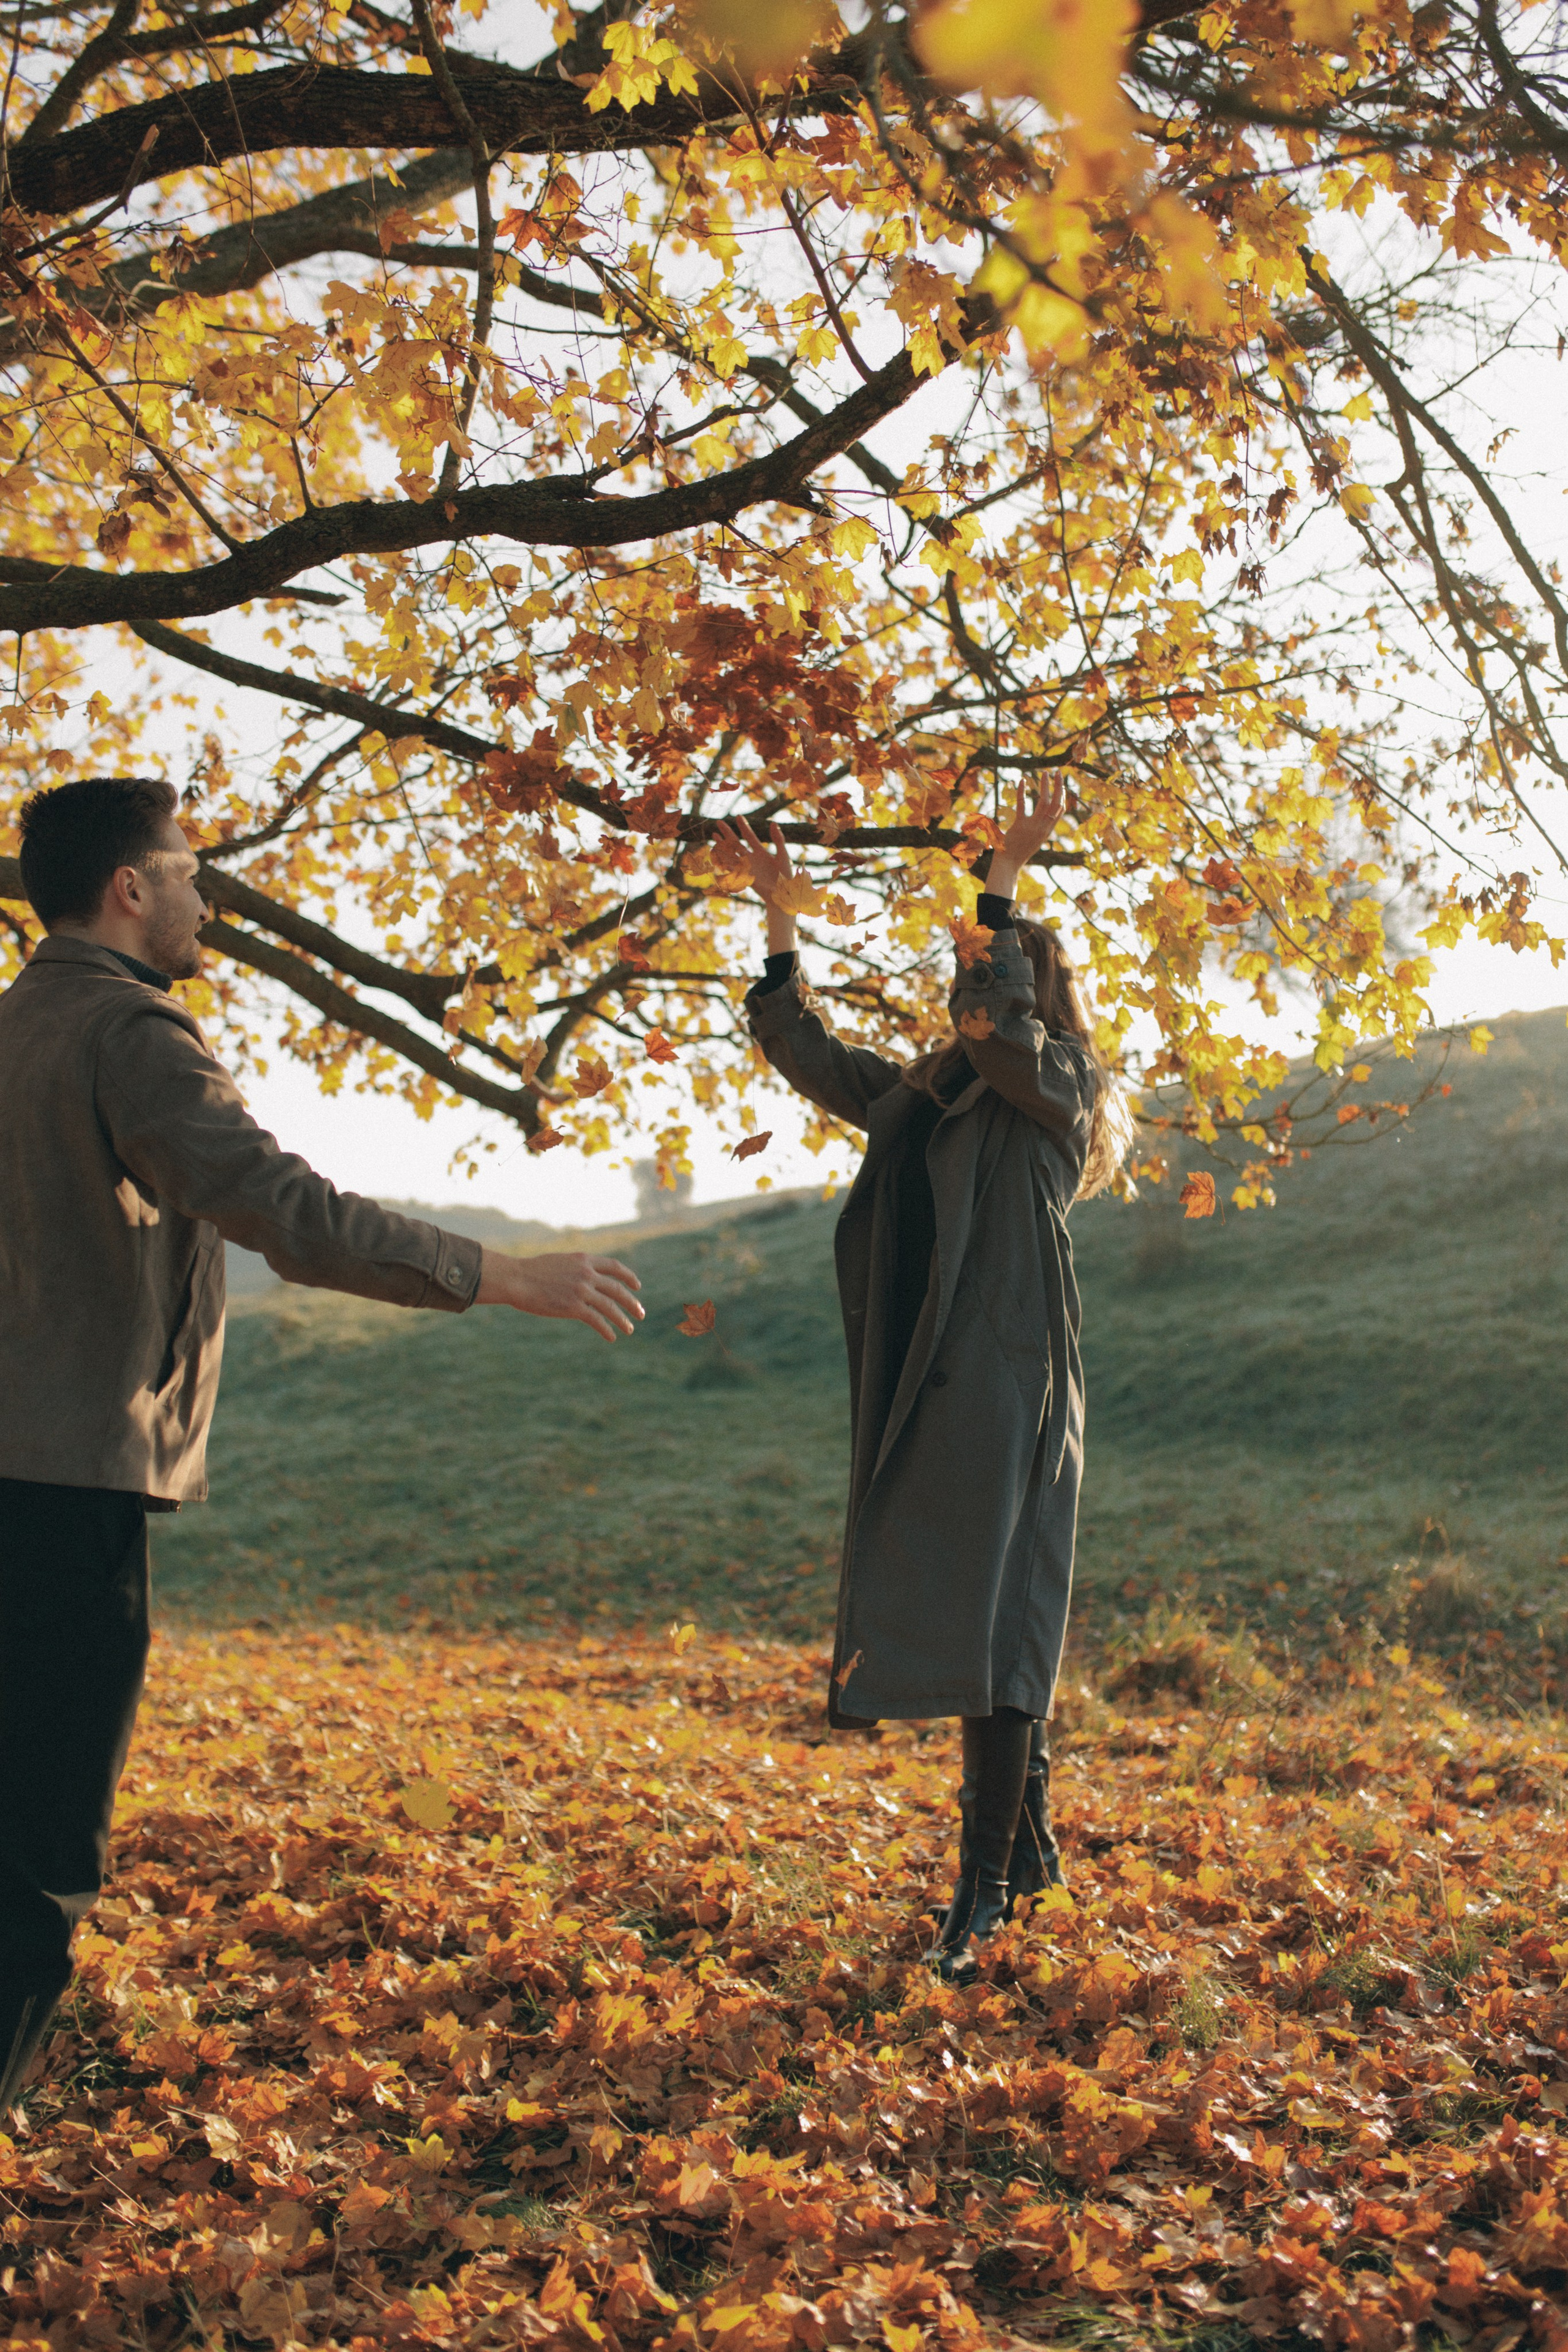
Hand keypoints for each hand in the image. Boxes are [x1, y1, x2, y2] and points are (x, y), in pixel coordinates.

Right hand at [476, 1248, 643, 1341]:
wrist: (517, 1279)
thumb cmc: (532, 1271)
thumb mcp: (560, 1262)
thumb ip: (576, 1268)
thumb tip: (586, 1276)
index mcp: (584, 1260)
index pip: (614, 1266)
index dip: (628, 1276)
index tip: (637, 1286)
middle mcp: (587, 1274)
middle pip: (617, 1289)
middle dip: (632, 1302)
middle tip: (641, 1313)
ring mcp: (582, 1290)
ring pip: (611, 1306)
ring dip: (622, 1320)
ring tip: (630, 1329)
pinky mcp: (574, 1307)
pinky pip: (597, 1320)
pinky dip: (606, 1329)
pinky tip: (611, 1337)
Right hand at [712, 815, 797, 954]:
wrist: (782, 894)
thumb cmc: (785, 876)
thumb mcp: (783, 855)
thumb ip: (778, 839)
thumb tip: (772, 823)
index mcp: (761, 853)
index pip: (750, 836)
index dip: (744, 826)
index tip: (738, 816)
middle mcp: (751, 859)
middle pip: (736, 843)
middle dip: (728, 833)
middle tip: (719, 822)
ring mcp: (746, 867)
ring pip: (730, 854)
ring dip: (721, 844)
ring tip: (713, 834)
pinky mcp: (743, 876)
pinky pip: (731, 867)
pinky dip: (723, 859)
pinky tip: (716, 852)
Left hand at [986, 778, 1066, 900]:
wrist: (1008, 864)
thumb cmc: (1018, 852)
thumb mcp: (1034, 840)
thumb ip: (1040, 829)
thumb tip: (1044, 820)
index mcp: (1047, 831)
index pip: (1060, 810)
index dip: (1062, 796)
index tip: (1061, 785)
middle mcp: (1043, 828)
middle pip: (1056, 803)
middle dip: (1058, 786)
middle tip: (1058, 772)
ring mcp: (1033, 827)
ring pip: (1044, 802)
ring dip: (1045, 785)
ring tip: (1045, 773)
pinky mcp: (1020, 826)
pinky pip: (1023, 804)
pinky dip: (1022, 791)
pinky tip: (1022, 781)